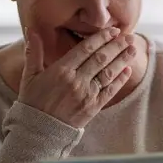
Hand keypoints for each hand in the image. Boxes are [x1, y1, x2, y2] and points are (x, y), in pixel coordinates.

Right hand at [17, 27, 135, 127]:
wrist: (38, 132)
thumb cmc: (32, 102)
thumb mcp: (29, 76)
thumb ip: (33, 52)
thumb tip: (31, 30)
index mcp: (61, 70)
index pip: (86, 49)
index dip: (102, 37)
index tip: (113, 30)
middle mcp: (76, 81)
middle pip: (101, 58)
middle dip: (117, 45)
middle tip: (129, 36)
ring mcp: (86, 95)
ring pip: (109, 73)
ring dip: (122, 60)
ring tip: (133, 49)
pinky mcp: (93, 108)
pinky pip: (110, 91)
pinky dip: (120, 80)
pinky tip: (128, 70)